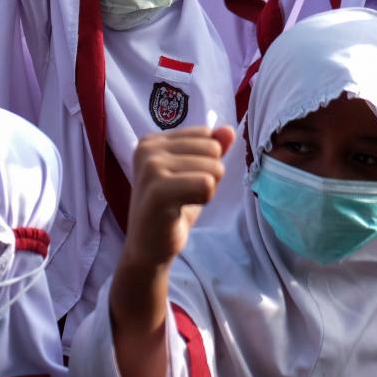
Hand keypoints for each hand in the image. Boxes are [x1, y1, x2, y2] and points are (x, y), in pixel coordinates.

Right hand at [123, 126, 233, 271]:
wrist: (148, 246)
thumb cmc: (172, 209)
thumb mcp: (194, 174)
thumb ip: (210, 150)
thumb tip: (228, 130)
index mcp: (152, 141)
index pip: (206, 135)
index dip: (204, 162)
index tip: (182, 182)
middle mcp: (147, 148)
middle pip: (212, 149)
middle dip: (208, 175)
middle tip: (183, 194)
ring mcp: (150, 168)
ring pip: (212, 168)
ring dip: (206, 191)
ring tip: (181, 202)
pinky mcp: (158, 190)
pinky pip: (206, 184)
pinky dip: (203, 200)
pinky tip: (181, 210)